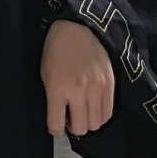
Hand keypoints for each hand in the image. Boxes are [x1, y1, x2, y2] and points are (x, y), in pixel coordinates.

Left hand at [41, 18, 115, 137]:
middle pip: (81, 129)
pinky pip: (108, 112)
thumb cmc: (56, 51)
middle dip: (74, 126)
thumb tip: (62, 120)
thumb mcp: (46, 74)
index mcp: (58, 88)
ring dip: (88, 121)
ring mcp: (97, 88)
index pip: (56, 126)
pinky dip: (100, 115)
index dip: (55, 129)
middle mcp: (78, 91)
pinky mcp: (110, 84)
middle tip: (70, 115)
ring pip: (96, 124)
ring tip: (83, 109)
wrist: (78, 28)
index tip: (56, 123)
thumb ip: (52, 99)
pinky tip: (94, 105)